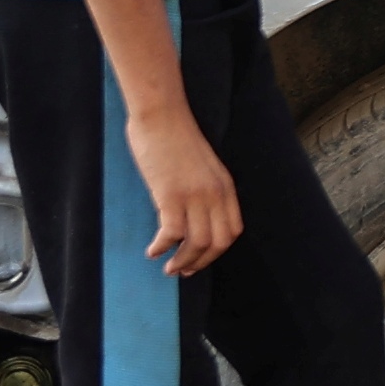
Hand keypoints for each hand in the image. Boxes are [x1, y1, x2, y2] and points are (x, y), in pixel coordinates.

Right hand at [126, 100, 243, 274]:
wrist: (161, 114)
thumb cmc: (175, 137)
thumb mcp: (202, 166)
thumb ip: (204, 188)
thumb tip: (193, 214)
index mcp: (225, 187)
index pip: (232, 231)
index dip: (217, 252)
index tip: (201, 260)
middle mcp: (215, 194)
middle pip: (217, 243)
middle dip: (200, 263)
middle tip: (182, 271)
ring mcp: (194, 195)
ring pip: (196, 244)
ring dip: (181, 262)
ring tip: (167, 267)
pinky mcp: (171, 194)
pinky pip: (172, 234)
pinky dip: (162, 248)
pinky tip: (152, 250)